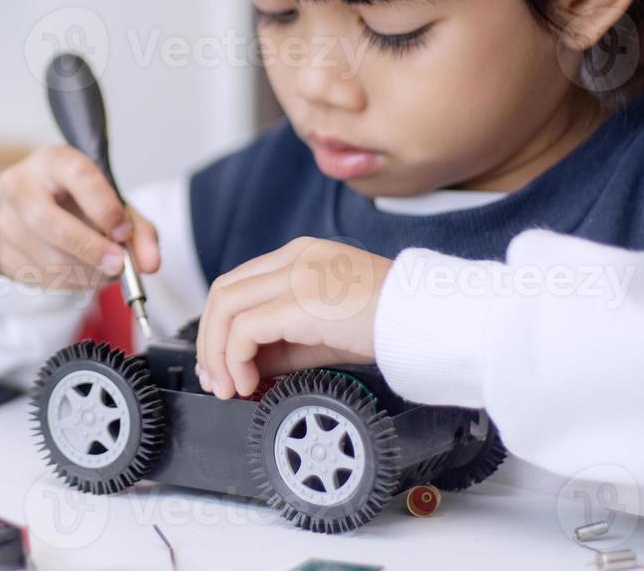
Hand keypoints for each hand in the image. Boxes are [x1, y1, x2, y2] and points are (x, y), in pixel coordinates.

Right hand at [0, 145, 160, 291]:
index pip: (77, 176)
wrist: (35, 210)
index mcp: (51, 161)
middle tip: (119, 264)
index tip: (123, 232)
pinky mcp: (3, 252)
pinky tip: (87, 273)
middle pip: (48, 222)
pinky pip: (45, 278)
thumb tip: (150, 263)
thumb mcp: (113, 203)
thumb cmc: (80, 201)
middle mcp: (20, 185)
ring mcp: (6, 220)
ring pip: (49, 258)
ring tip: (110, 270)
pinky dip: (75, 282)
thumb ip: (138, 229)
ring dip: (88, 272)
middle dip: (90, 248)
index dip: (103, 206)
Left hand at [195, 236, 390, 398]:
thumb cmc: (390, 325)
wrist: (433, 320)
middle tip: (214, 380)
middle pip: (223, 292)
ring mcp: (298, 273)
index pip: (238, 284)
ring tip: (228, 387)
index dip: (218, 327)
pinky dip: (234, 358)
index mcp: (301, 256)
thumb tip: (244, 367)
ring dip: (216, 353)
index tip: (218, 364)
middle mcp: (295, 257)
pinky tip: (247, 382)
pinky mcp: (302, 300)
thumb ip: (283, 341)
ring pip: (225, 306)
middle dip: (209, 341)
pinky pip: (244, 328)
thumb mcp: (325, 331)